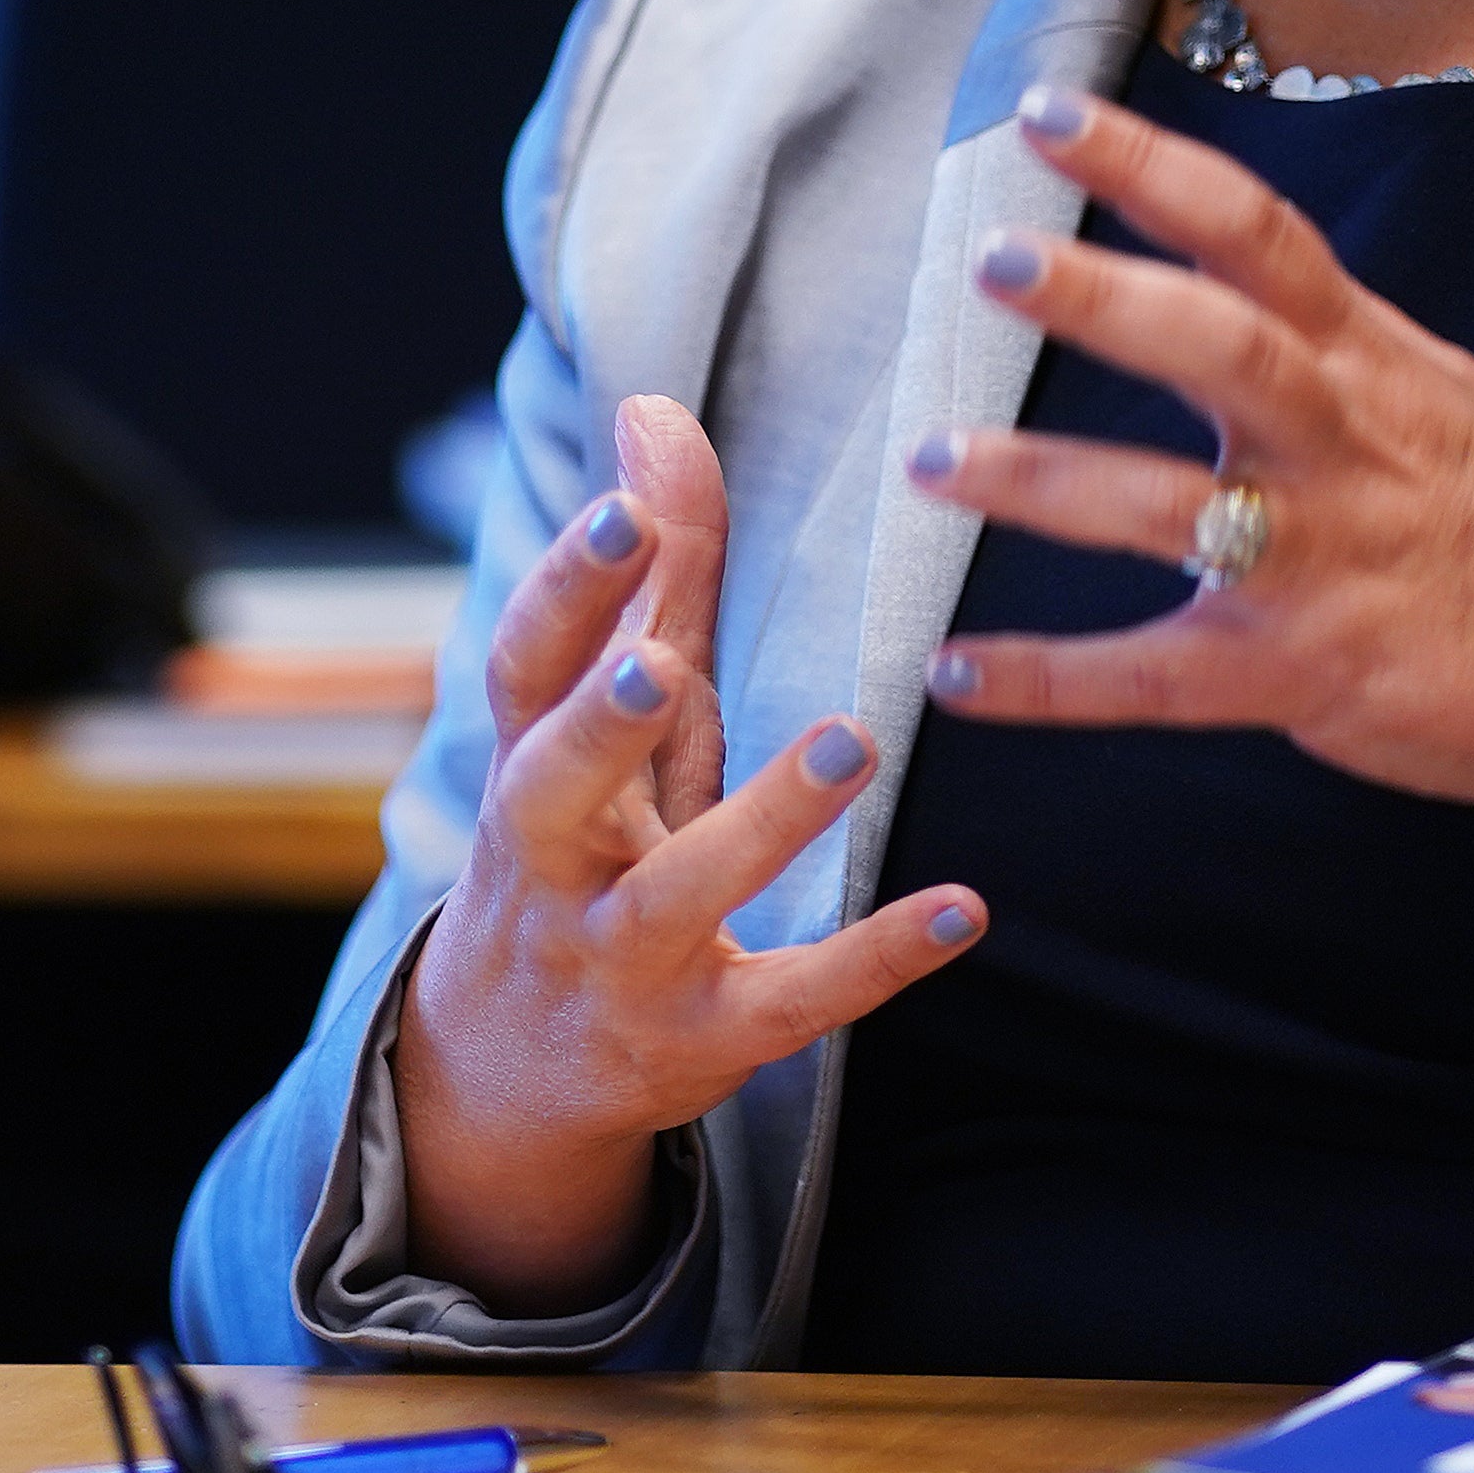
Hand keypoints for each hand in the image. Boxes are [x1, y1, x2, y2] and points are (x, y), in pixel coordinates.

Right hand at [392, 395, 985, 1308]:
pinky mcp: (703, 1034)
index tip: (620, 513)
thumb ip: (650, 571)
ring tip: (852, 738)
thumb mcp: (612, 714)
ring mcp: (622, 957)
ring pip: (676, 894)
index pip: (526, 667)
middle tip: (659, 659)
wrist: (508, 1065)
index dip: (566, 592)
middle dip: (599, 723)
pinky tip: (965, 906)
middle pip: (552, 787)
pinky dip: (874, 958)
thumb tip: (654, 407)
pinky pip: (790, 1000)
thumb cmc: (588, 836)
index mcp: (532, 761)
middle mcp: (556, 860)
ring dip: (761, 820)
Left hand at [900, 82, 1473, 945]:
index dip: (1152, 165)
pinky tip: (953, 672)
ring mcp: (1323, 562)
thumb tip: (1216, 250)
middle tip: (992, 259)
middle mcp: (1345, 444)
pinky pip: (1155, 677)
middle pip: (1222, 346)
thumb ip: (1326, 332)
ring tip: (930, 458)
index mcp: (1371, 362)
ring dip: (1038, 479)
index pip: (1258, 234)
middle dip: (1104, 298)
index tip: (1050, 115)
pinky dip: (1049, 680)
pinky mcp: (1303, 673)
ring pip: (1167, 510)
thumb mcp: (1439, 392)